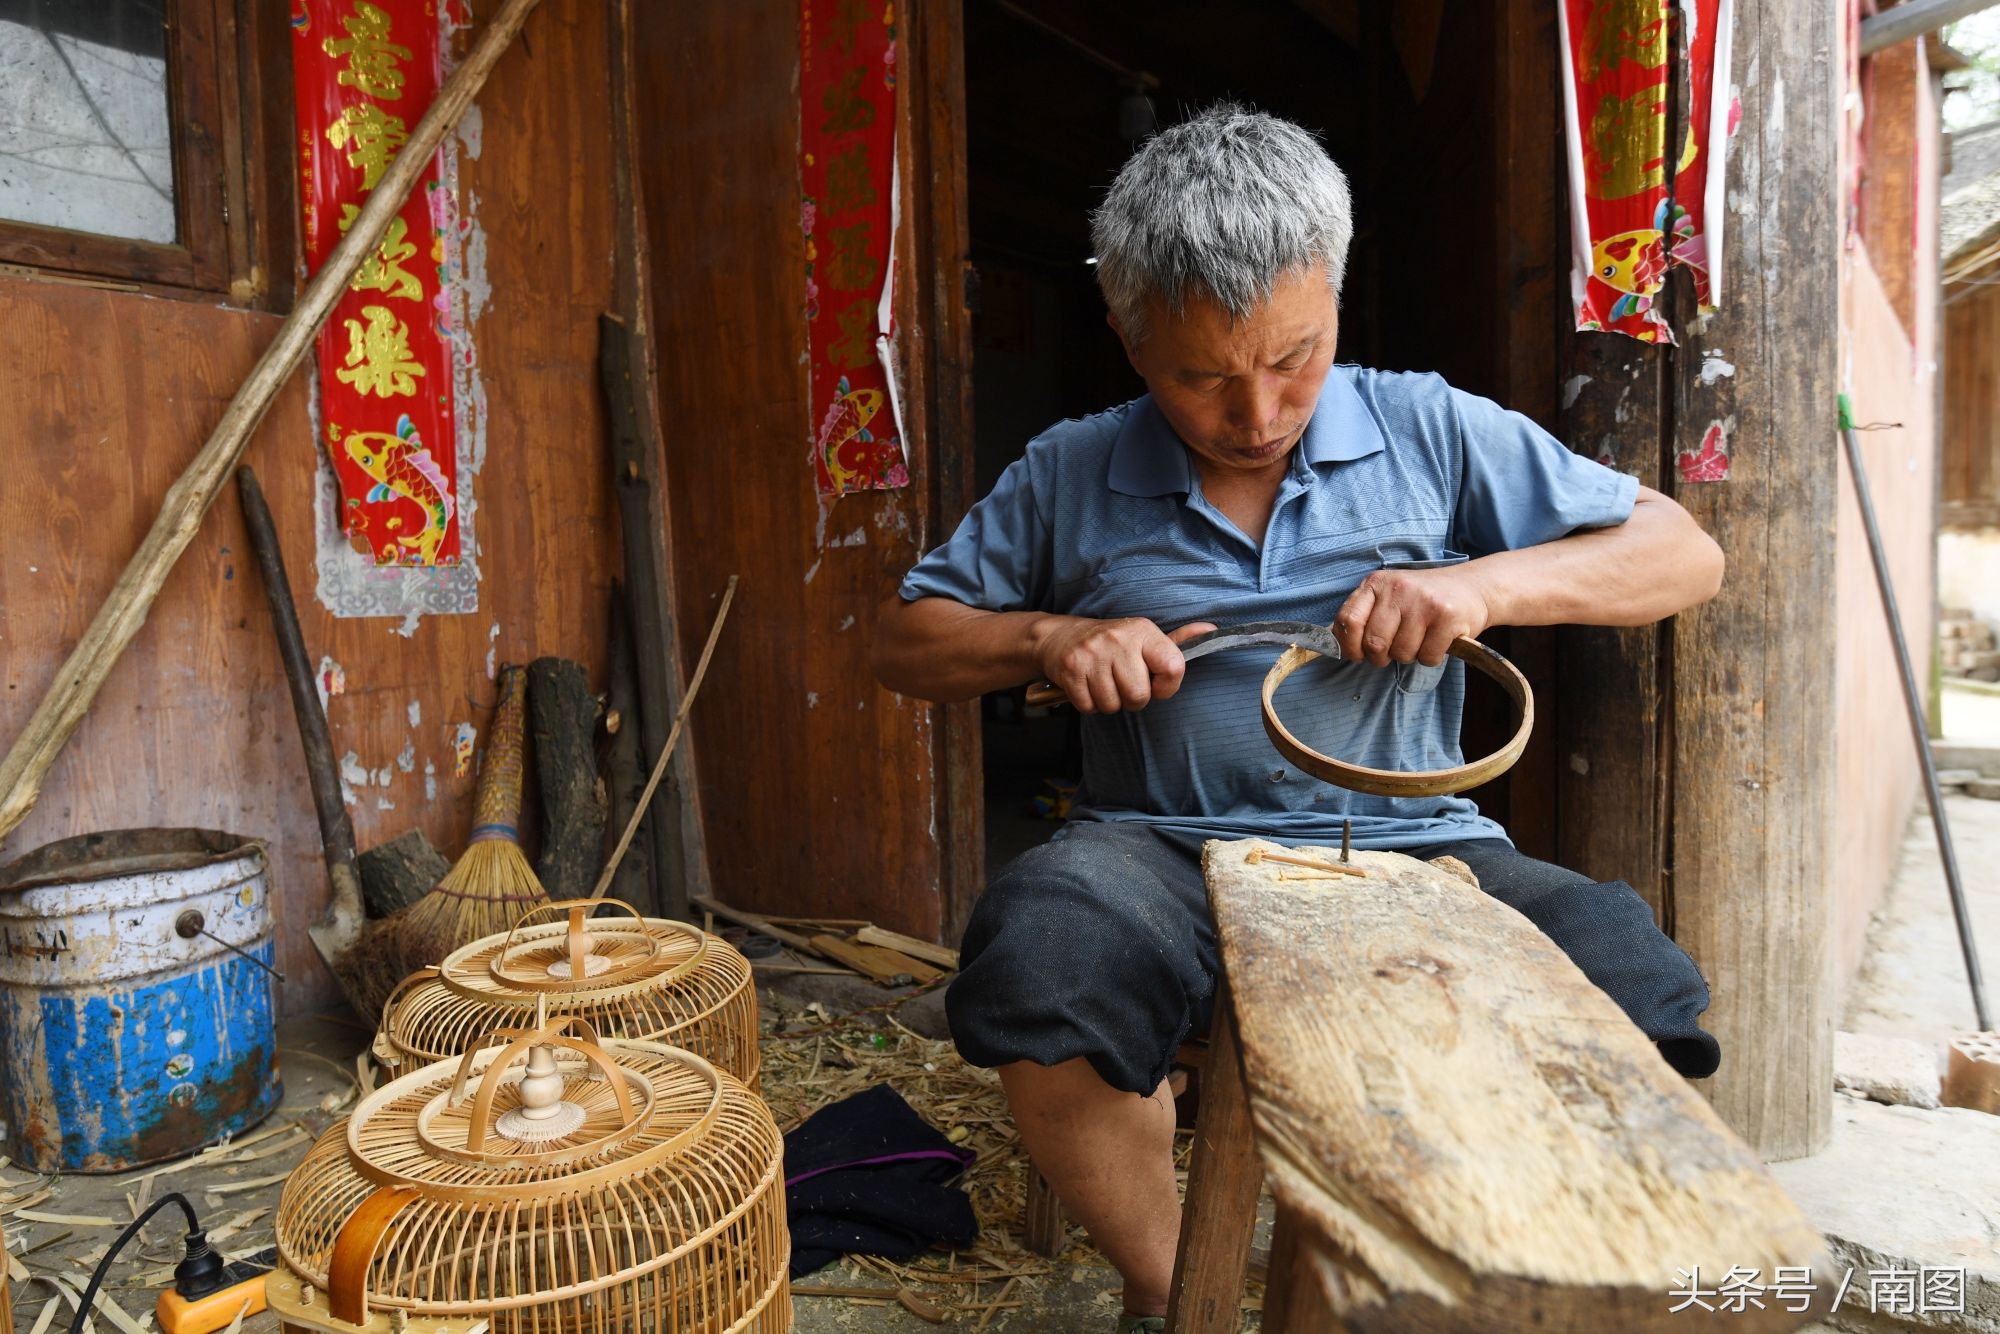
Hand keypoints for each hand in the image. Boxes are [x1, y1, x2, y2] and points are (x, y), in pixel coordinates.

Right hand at [1036, 618, 1216, 713]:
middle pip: (1139, 696)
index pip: (1173, 667)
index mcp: (1143, 632)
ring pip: (1113, 705)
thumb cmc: (1111, 643)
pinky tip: (1088, 686)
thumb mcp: (1144, 636)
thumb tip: (1212, 631)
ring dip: (1110, 702)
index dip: (1166, 687)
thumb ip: (1177, 641)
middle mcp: (1118, 640)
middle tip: (1123, 684)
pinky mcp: (1071, 670)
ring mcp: (1092, 655)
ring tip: (1104, 683)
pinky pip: (1090, 707)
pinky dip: (1090, 704)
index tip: (1155, 684)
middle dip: (1133, 699)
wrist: (1059, 637)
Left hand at [1335, 566, 1492, 667]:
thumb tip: (1326, 643)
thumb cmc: (1422, 599)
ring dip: (1409, 656)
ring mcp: (1424, 602)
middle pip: (1374, 644)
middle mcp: (1398, 589)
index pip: (1347, 621)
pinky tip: (1437, 639)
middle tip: (1394, 649)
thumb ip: (1361, 616)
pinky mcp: (1448, 617)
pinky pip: (1427, 657)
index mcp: (1376, 583)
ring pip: (1402, 654)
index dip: (1349, 646)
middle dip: (1382, 656)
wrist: (1472, 588)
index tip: (1358, 654)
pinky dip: (1431, 657)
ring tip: (1420, 638)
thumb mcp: (1387, 597)